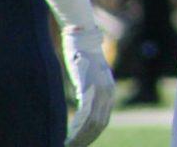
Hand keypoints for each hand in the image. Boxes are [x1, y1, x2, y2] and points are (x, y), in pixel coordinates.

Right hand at [61, 25, 115, 145]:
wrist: (82, 39)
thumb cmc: (81, 57)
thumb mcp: (88, 78)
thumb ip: (89, 92)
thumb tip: (84, 107)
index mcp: (109, 92)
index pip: (103, 121)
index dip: (91, 135)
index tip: (80, 143)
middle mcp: (108, 93)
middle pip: (99, 124)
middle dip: (85, 139)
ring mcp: (101, 90)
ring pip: (92, 122)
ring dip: (80, 137)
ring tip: (67, 144)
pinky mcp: (91, 87)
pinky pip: (85, 114)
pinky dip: (76, 127)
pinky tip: (67, 135)